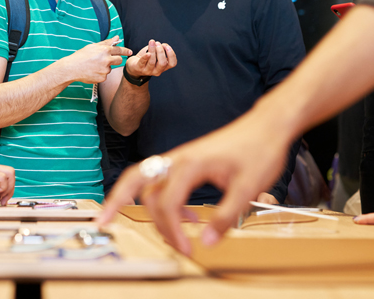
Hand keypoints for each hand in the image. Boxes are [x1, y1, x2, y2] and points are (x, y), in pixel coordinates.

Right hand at [0, 144, 14, 204]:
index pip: (3, 174)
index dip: (6, 186)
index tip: (1, 197)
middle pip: (11, 172)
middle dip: (11, 188)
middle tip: (4, 200)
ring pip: (10, 173)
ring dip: (9, 188)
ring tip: (1, 197)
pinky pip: (2, 178)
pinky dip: (2, 187)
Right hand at [62, 36, 131, 83]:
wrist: (72, 68)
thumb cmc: (81, 56)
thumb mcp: (93, 46)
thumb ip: (107, 42)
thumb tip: (117, 37)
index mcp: (104, 50)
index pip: (119, 50)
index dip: (125, 51)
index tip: (130, 52)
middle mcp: (106, 60)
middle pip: (119, 60)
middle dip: (116, 60)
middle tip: (107, 60)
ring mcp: (105, 70)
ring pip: (110, 68)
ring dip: (105, 67)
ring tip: (93, 66)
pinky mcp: (102, 78)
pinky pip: (105, 76)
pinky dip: (100, 74)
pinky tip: (92, 72)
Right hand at [98, 110, 289, 253]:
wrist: (266, 125)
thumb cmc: (258, 150)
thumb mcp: (247, 187)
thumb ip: (225, 216)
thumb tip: (207, 242)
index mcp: (190, 164)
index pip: (167, 202)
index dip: (172, 229)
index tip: (186, 248)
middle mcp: (178, 158)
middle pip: (138, 183)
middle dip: (120, 204)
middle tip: (107, 223)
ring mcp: (180, 158)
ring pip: (145, 180)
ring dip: (146, 206)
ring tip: (163, 232)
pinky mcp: (186, 160)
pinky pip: (160, 179)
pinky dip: (161, 199)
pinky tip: (186, 216)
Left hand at [125, 40, 176, 79]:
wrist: (134, 65)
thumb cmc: (147, 57)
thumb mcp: (156, 53)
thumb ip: (162, 48)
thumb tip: (162, 45)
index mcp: (163, 67)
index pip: (172, 63)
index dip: (171, 54)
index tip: (167, 46)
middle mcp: (157, 71)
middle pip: (163, 63)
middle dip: (161, 51)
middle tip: (157, 43)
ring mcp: (148, 71)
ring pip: (152, 61)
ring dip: (153, 50)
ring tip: (152, 42)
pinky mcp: (139, 68)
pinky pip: (143, 62)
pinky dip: (145, 57)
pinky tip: (147, 53)